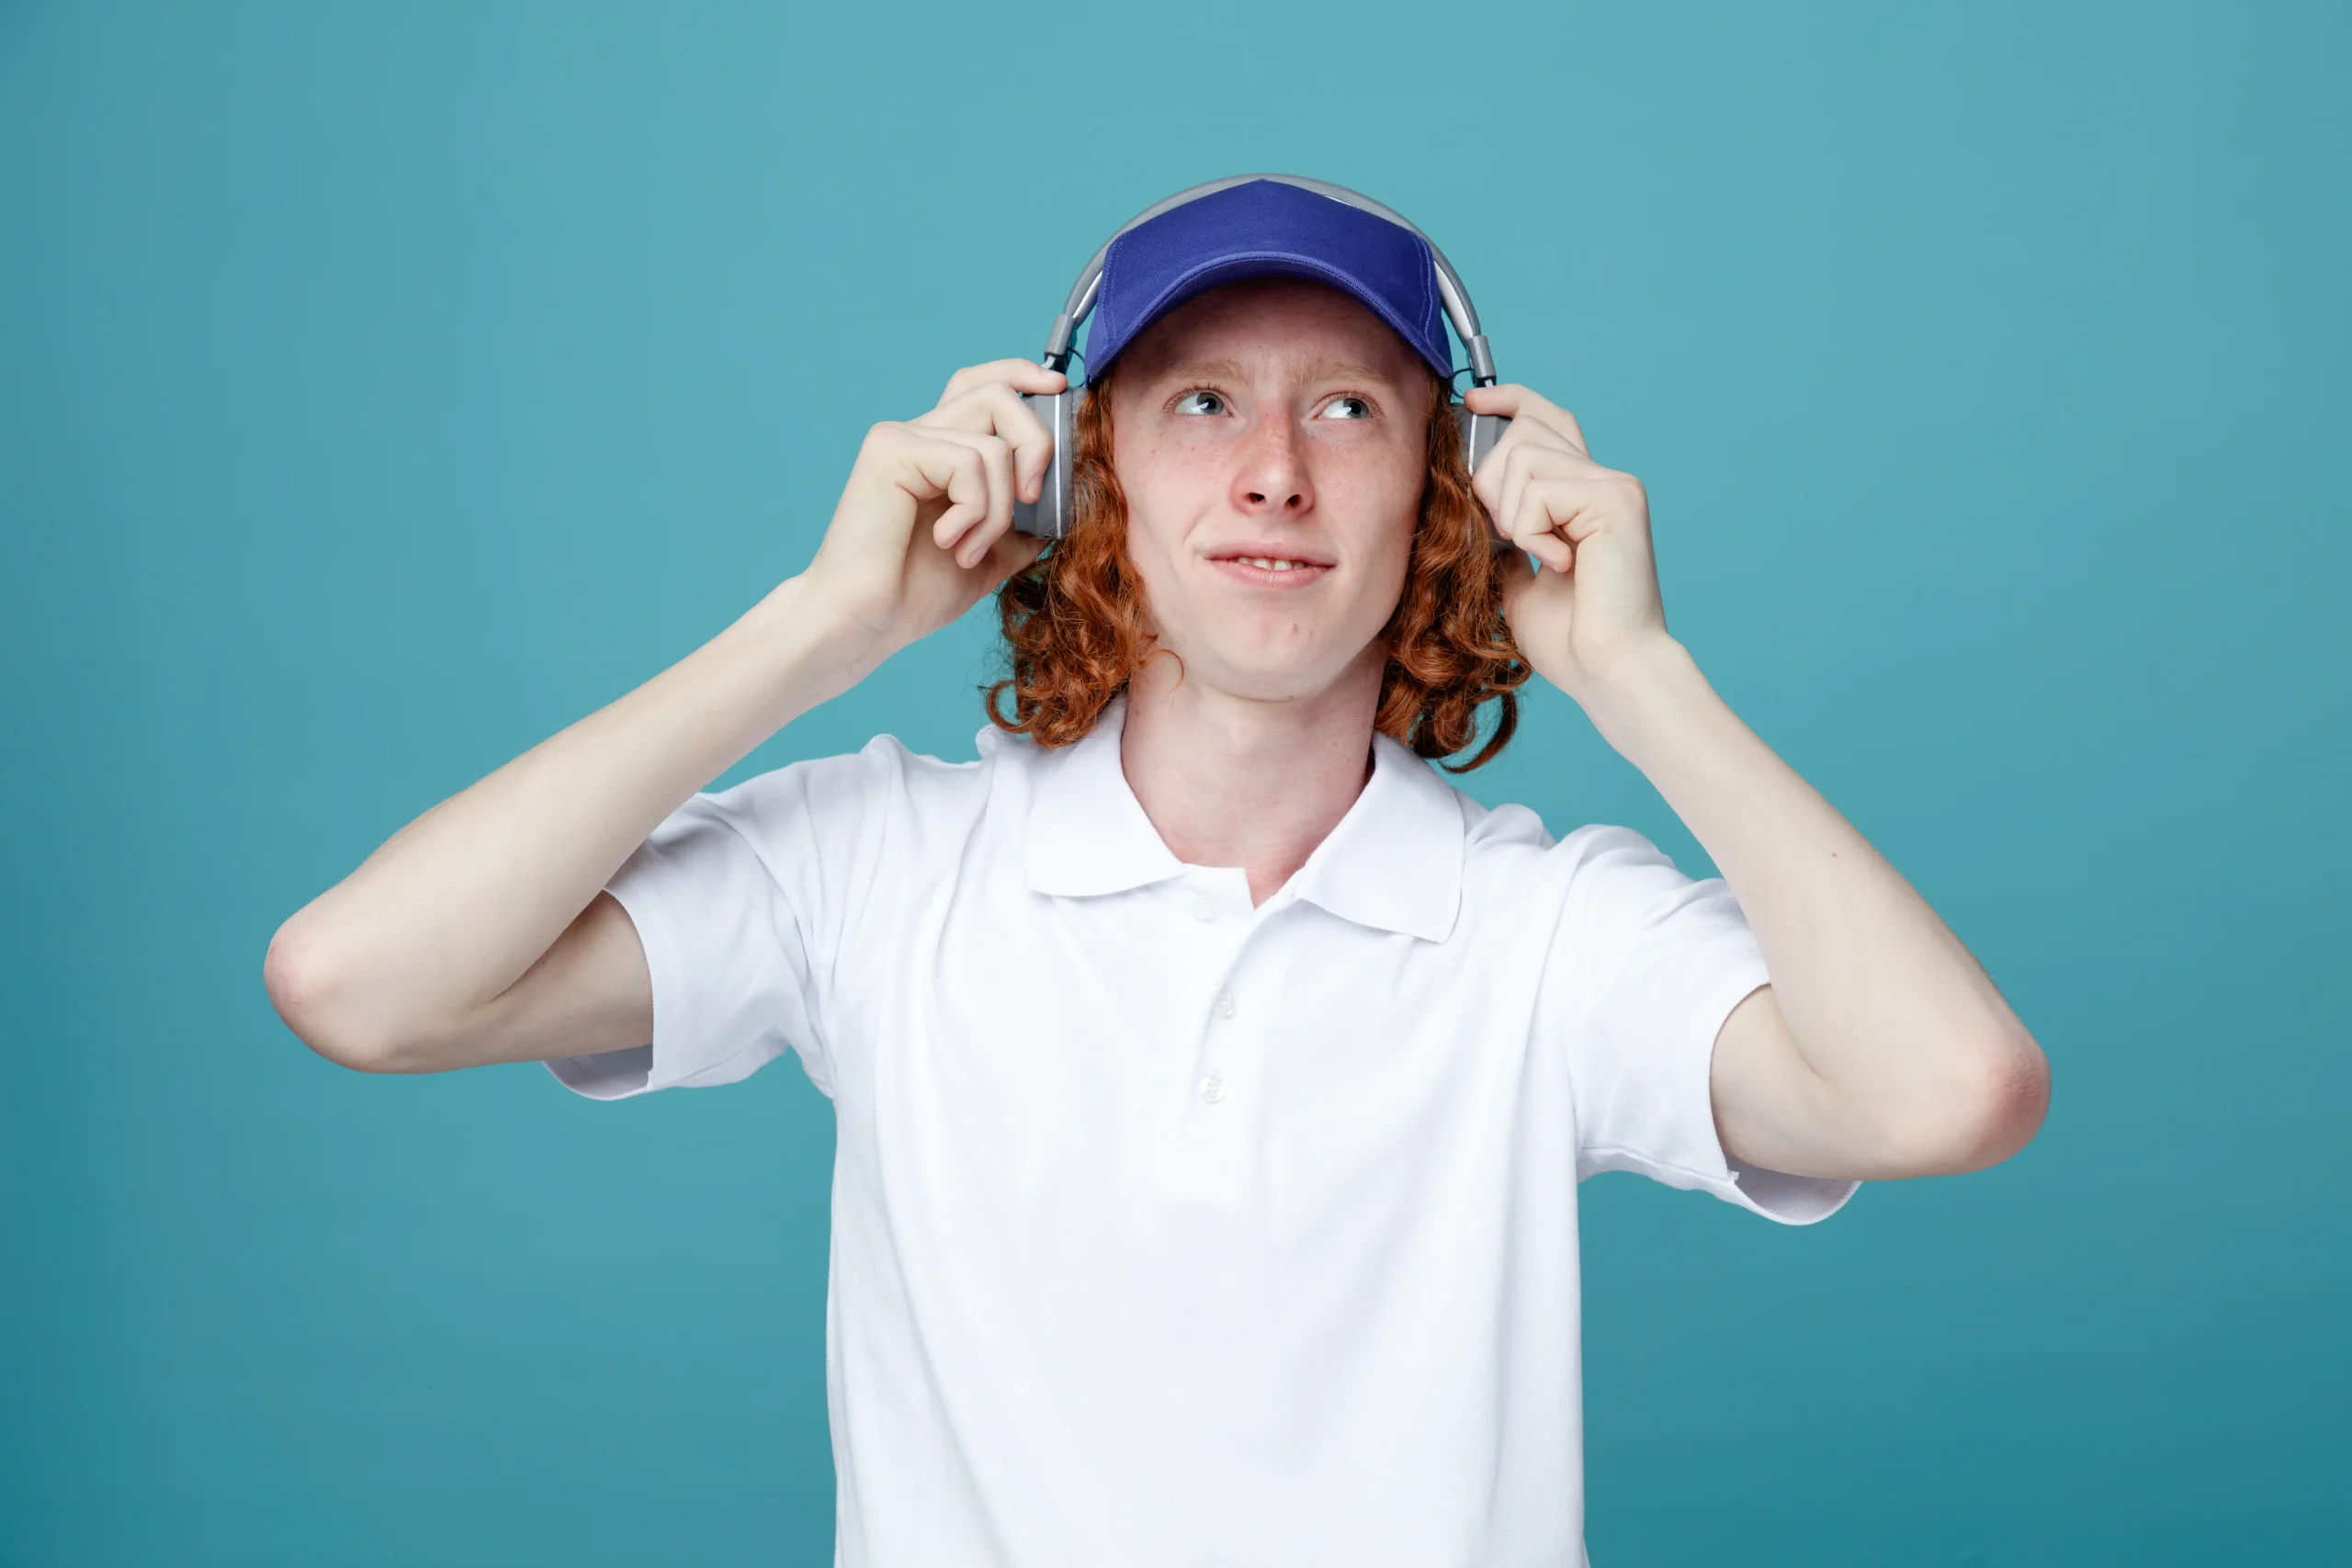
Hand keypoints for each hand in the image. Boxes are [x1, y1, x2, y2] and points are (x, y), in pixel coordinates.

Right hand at [801, 358, 1064, 662]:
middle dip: (1037, 443)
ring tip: (971, 550)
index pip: (986, 385)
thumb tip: (1068, 497)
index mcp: (941, 449)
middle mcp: (919, 434)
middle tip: (1033, 499)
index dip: (1025, 376)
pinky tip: (949, 543)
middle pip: (999, 394)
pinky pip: (970, 464)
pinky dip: (977, 512)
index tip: (1060, 390)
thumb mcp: (994, 554)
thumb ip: (1027, 522)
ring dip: (1001, 509)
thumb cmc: (916, 593)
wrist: (867, 622)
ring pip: (994, 442)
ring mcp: (902, 438)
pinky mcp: (891, 450)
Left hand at [1465, 383, 1674, 707]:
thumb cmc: (1570, 639)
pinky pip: (1538, 489)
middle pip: (1523, 430)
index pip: (1548, 419)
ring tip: (1539, 555)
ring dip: (1509, 513)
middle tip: (1509, 537)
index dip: (1510, 401)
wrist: (1606, 670)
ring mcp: (1613, 485)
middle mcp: (1604, 479)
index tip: (1472, 402)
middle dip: (1491, 481)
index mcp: (1583, 493)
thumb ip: (1503, 536)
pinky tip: (1559, 563)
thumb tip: (1474, 503)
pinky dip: (1530, 531)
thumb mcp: (1516, 580)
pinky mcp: (1616, 498)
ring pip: (1524, 455)